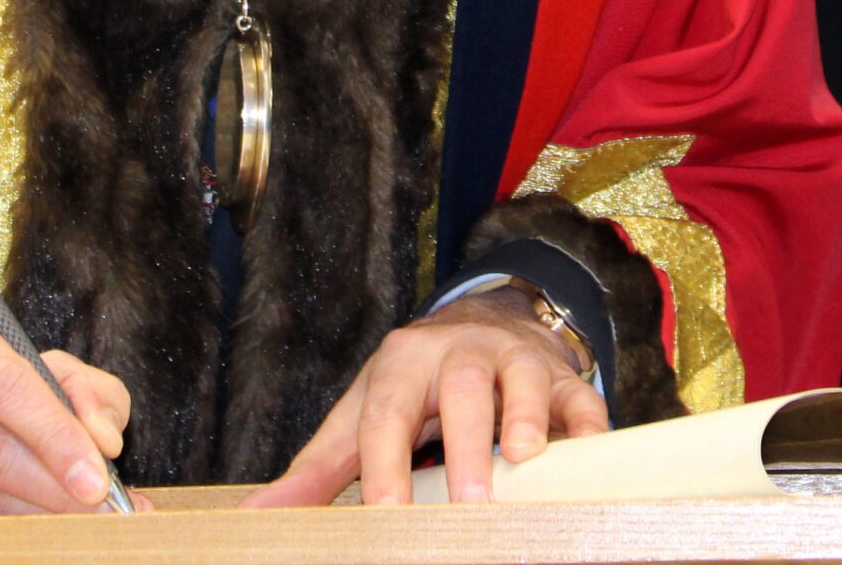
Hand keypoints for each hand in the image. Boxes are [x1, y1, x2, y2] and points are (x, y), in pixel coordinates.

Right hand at [0, 302, 129, 517]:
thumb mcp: (43, 356)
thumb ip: (85, 389)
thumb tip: (104, 443)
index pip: (3, 387)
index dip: (53, 436)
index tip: (97, 478)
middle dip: (48, 488)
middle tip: (98, 513)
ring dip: (28, 517)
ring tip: (76, 526)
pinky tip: (31, 533)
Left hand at [245, 290, 608, 507]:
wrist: (483, 322)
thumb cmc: (414, 387)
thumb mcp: (361, 414)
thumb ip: (317, 468)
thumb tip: (253, 520)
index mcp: (403, 362)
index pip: (388, 414)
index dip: (385, 467)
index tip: (385, 518)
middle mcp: (462, 352)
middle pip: (463, 389)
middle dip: (466, 444)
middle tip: (468, 502)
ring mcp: (517, 359)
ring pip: (525, 379)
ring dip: (527, 416)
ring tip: (524, 458)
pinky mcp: (564, 376)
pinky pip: (581, 396)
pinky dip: (588, 423)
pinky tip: (587, 452)